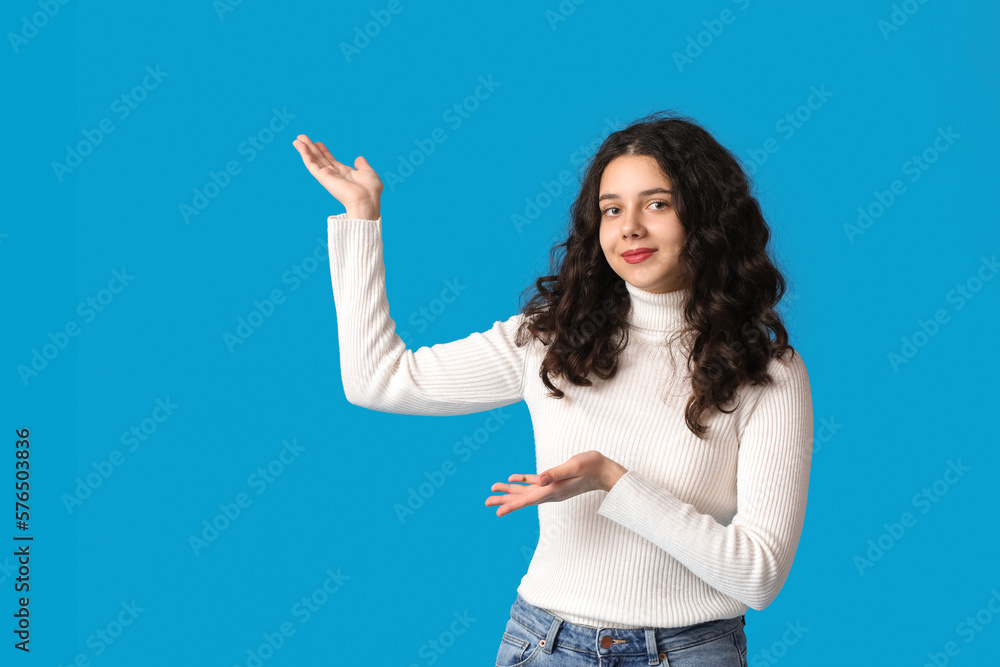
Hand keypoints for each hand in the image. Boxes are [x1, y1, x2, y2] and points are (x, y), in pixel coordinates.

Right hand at [292, 134, 382, 218]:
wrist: (366, 200)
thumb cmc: (370, 190)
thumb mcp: (368, 172)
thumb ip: (362, 165)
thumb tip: (359, 158)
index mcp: (344, 173)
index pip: (330, 160)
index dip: (323, 151)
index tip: (318, 143)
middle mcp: (334, 174)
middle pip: (319, 158)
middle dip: (310, 148)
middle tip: (301, 137)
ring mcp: (327, 176)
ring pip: (313, 160)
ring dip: (304, 149)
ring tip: (296, 140)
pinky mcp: (323, 177)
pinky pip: (311, 165)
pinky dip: (305, 155)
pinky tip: (300, 146)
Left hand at [484, 450, 627, 516]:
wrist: (606, 472)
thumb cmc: (593, 466)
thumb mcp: (574, 466)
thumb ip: (556, 473)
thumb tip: (539, 479)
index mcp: (554, 490)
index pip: (529, 500)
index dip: (512, 505)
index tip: (498, 512)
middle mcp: (551, 492)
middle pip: (523, 498)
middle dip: (505, 500)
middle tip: (486, 502)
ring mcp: (552, 488)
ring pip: (527, 492)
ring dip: (510, 491)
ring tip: (494, 489)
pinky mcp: (555, 482)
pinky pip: (535, 483)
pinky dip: (523, 481)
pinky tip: (513, 478)